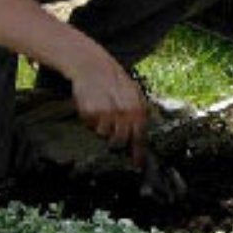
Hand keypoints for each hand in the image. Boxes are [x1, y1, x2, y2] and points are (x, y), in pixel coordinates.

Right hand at [67, 49, 151, 163]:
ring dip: (102, 128)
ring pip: (104, 134)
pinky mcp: (90, 111)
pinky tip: (93, 106)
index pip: (140, 137)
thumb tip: (142, 137)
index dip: (138, 153)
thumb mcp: (134, 94)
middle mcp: (124, 112)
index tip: (137, 166)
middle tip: (112, 132)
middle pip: (121, 140)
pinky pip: (90, 125)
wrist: (93, 66)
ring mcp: (107, 112)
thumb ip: (140, 114)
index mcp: (138, 109)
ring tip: (102, 112)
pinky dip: (90, 120)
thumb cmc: (115, 82)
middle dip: (116, 142)